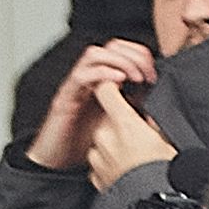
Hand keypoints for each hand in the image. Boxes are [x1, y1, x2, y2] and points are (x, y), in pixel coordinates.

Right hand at [26, 40, 156, 169]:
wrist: (56, 161)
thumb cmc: (82, 143)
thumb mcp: (116, 122)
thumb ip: (131, 105)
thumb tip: (153, 98)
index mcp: (101, 81)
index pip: (122, 50)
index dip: (140, 55)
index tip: (152, 73)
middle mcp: (87, 79)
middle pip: (111, 46)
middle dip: (133, 55)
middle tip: (146, 74)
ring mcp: (75, 86)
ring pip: (95, 54)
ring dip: (119, 61)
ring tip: (133, 77)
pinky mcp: (64, 98)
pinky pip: (81, 75)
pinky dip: (102, 73)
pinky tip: (117, 82)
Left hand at [85, 81, 176, 192]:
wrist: (152, 205)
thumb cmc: (164, 172)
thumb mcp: (166, 137)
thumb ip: (151, 118)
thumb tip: (146, 109)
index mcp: (123, 123)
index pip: (105, 90)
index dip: (112, 86)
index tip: (119, 88)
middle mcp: (105, 137)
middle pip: (106, 117)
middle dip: (118, 121)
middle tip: (137, 134)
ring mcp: (97, 156)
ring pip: (102, 139)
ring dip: (113, 143)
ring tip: (133, 156)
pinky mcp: (94, 174)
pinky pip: (100, 160)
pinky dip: (109, 161)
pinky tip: (125, 168)